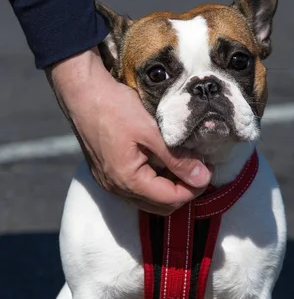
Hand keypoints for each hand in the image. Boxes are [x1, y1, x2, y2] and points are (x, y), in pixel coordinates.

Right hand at [46, 48, 211, 214]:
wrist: (81, 92)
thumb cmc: (114, 107)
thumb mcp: (151, 131)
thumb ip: (177, 159)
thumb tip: (202, 178)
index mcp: (128, 180)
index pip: (171, 200)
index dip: (194, 188)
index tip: (207, 170)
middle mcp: (116, 188)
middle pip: (160, 206)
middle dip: (183, 191)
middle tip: (199, 169)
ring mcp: (109, 182)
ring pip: (148, 199)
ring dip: (169, 188)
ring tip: (184, 164)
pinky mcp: (107, 173)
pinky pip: (136, 188)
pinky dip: (154, 181)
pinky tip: (163, 162)